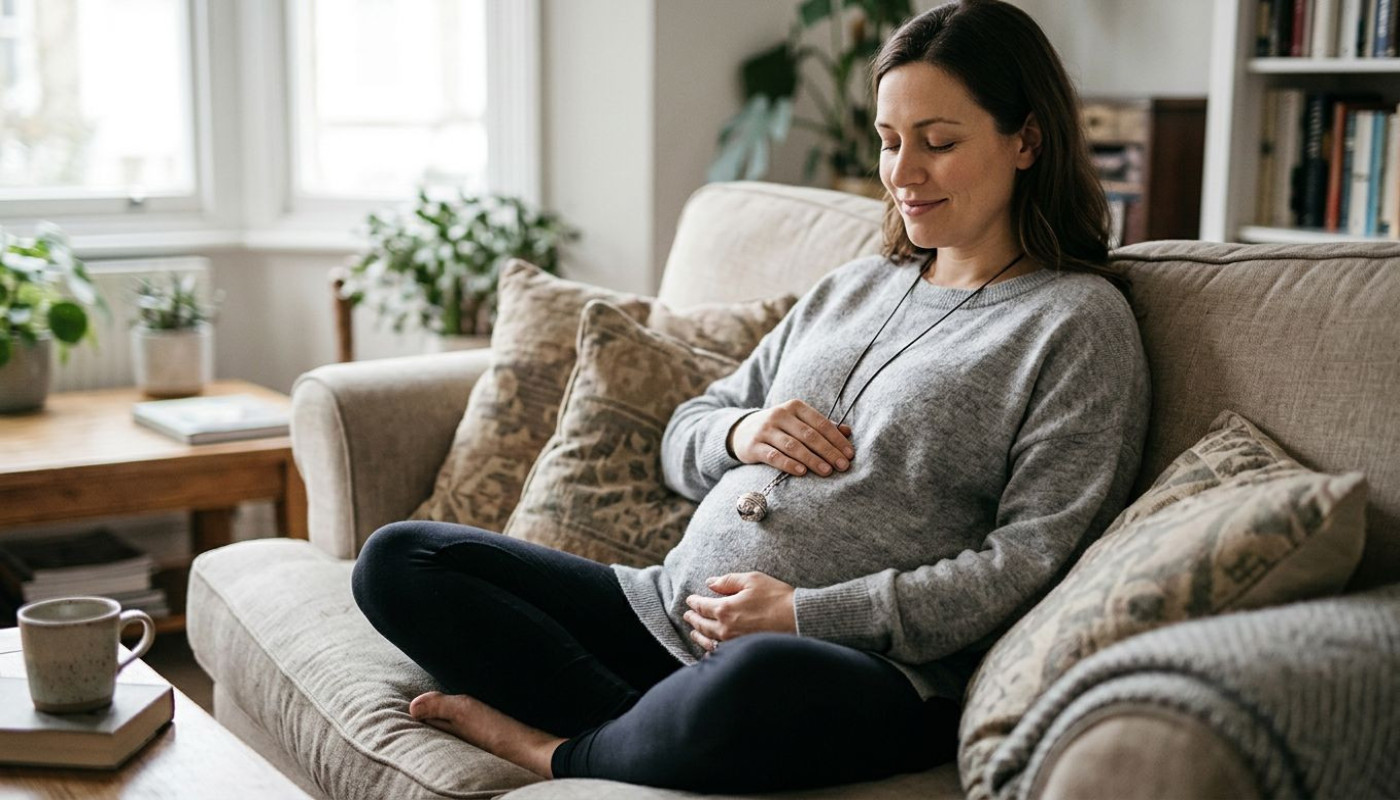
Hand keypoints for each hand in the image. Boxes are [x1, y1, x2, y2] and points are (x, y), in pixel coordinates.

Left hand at [683, 572, 796, 652]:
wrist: (797, 619)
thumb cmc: (777, 597)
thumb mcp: (752, 580)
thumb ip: (728, 581)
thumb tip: (710, 582)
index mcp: (725, 608)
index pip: (702, 606)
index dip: (694, 602)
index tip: (690, 600)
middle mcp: (725, 628)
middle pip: (702, 624)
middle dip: (693, 619)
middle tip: (687, 615)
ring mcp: (733, 642)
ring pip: (708, 641)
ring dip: (698, 635)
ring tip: (694, 632)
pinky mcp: (743, 651)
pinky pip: (720, 654)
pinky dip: (711, 652)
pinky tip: (710, 651)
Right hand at [728, 399, 854, 477]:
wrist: (742, 431)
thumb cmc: (779, 428)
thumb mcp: (798, 422)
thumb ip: (822, 427)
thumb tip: (848, 431)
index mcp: (795, 406)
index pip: (821, 423)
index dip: (837, 439)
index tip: (849, 455)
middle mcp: (779, 415)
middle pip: (809, 435)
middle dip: (828, 451)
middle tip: (843, 466)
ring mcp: (765, 430)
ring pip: (793, 446)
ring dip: (812, 459)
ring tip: (827, 471)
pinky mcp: (754, 445)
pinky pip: (774, 456)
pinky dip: (788, 464)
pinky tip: (802, 472)